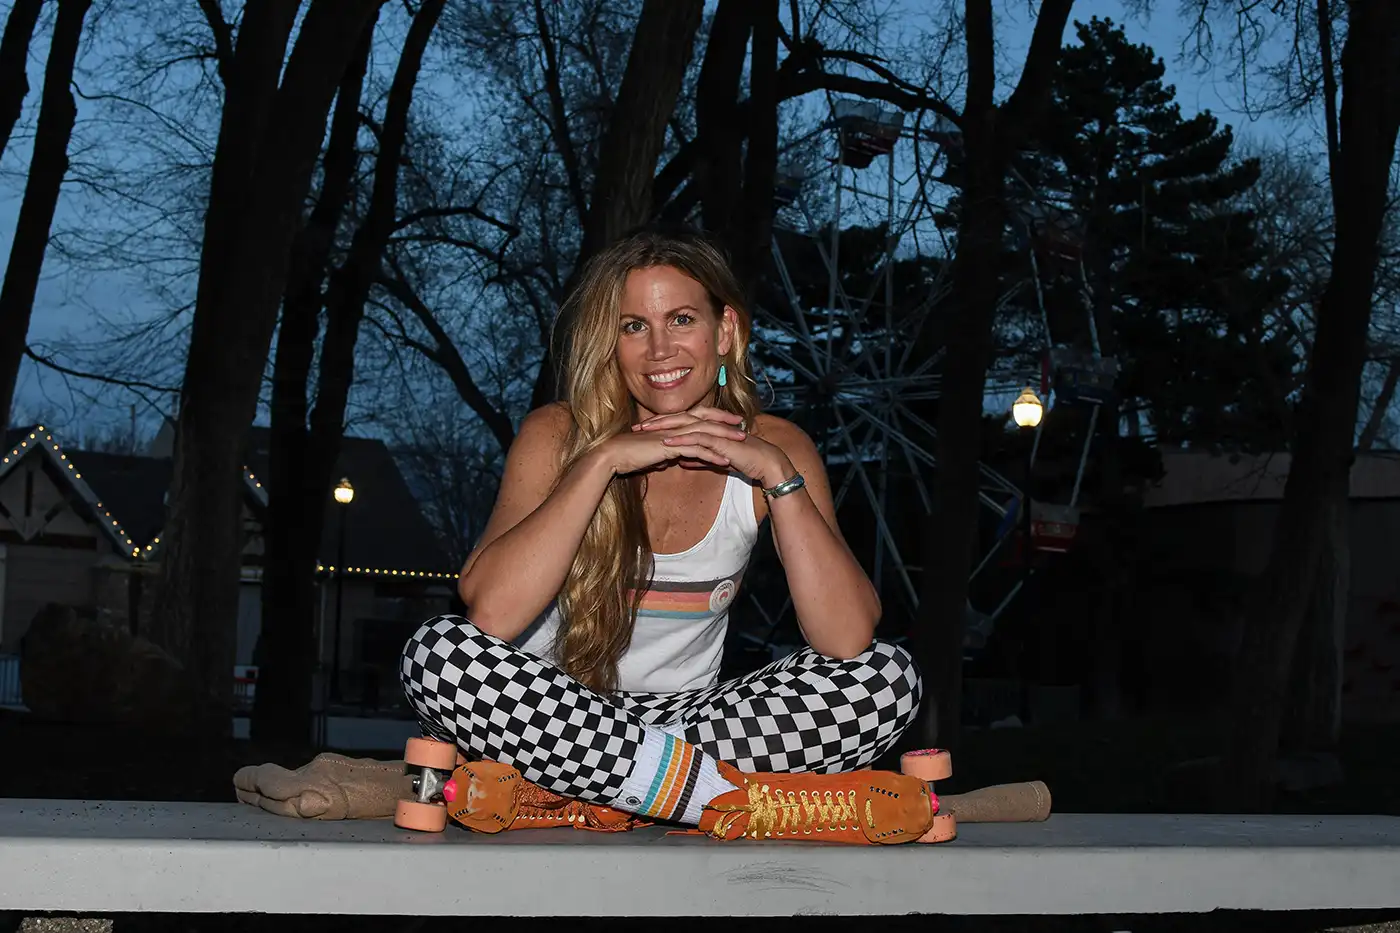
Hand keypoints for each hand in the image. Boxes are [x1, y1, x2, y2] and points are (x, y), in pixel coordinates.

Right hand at [601, 415, 741, 475]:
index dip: (712, 418)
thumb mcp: (648, 456)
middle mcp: (673, 427)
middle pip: (705, 421)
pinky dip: (712, 456)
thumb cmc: (627, 456)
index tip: (727, 422)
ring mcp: (672, 436)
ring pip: (704, 434)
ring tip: (741, 443)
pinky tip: (725, 462)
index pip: (695, 419)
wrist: (612, 456)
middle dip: (725, 423)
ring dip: (725, 438)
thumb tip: (665, 462)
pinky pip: (696, 450)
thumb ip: (659, 457)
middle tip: (743, 425)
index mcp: (669, 427)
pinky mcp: (670, 447)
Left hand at [634, 406, 792, 485]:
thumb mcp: (714, 460)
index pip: (679, 423)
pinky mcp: (720, 440)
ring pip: (684, 425)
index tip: (641, 431)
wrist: (764, 464)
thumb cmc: (743, 461)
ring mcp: (714, 431)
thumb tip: (681, 461)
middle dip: (655, 423)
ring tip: (645, 432)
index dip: (660, 425)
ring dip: (663, 428)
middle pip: (678, 420)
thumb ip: (698, 458)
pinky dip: (680, 439)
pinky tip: (666, 442)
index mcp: (707, 428)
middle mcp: (709, 425)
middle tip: (636, 427)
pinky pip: (697, 438)